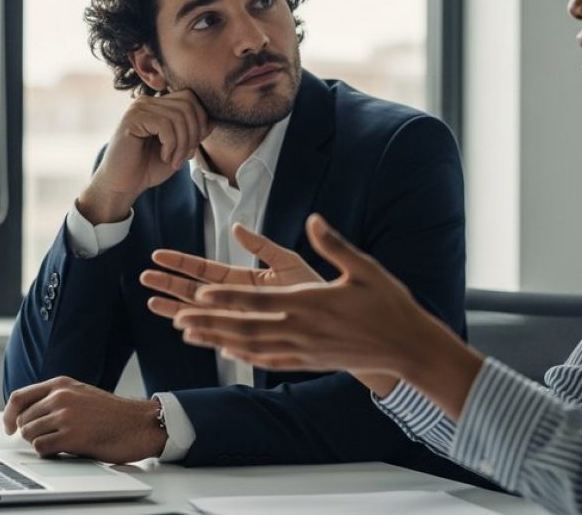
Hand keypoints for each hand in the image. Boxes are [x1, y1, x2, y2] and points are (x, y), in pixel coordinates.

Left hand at [2, 376, 165, 463]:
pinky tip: (62, 450)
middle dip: (29, 433)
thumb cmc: (113, 413)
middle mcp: (61, 397)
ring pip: (29, 434)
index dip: (8, 415)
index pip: (19, 397)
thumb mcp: (81, 394)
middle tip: (47, 438)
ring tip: (58, 442)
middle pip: (22, 420)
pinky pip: (41, 448)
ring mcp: (66, 416)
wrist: (139, 423)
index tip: (8, 426)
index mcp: (62, 384)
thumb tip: (27, 414)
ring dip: (39, 442)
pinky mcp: (72, 436)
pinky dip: (47, 452)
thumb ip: (56, 398)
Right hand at [77, 89, 210, 223]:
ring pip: (178, 116)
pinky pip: (165, 125)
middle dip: (194, 134)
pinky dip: (171, 145)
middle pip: (188, 104)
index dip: (200, 121)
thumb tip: (212, 121)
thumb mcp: (179, 149)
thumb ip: (193, 133)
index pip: (190, 98)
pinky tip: (164, 157)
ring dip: (183, 143)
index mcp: (158, 105)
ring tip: (175, 160)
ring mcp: (138, 108)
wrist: (123, 185)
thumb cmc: (148, 167)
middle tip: (187, 156)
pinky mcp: (132, 119)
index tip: (194, 147)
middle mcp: (147, 102)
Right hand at [140, 223, 323, 319]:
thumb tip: (236, 227)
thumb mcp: (288, 262)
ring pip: (202, 315)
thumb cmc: (314, 288)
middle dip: (170, 285)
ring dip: (176, 309)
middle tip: (144, 278)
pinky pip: (221, 335)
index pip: (206, 270)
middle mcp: (237, 300)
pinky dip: (204, 333)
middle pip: (196, 292)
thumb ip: (261, 246)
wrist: (335, 319)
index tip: (158, 254)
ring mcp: (241, 319)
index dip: (182, 262)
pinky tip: (184, 330)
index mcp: (244, 279)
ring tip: (151, 304)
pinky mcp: (250, 336)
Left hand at [171, 214, 441, 376]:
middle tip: (175, 316)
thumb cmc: (387, 303)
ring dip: (217, 338)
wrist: (406, 346)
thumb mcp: (363, 267)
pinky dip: (243, 354)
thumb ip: (333, 244)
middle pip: (243, 326)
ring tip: (188, 334)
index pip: (257, 300)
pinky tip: (228, 350)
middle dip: (207, 321)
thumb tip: (313, 219)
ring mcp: (302, 349)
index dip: (225, 298)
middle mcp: (299, 329)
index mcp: (308, 303)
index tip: (197, 293)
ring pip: (250, 345)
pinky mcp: (308, 362)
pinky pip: (268, 360)